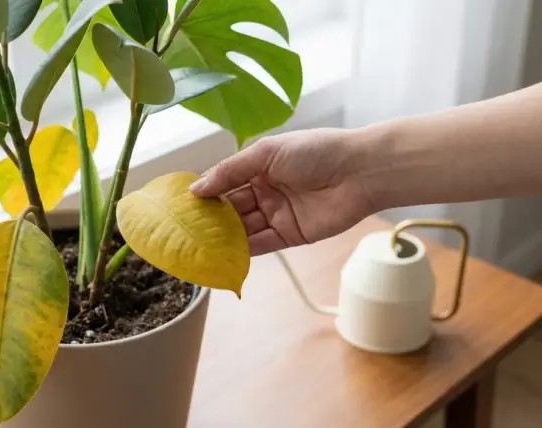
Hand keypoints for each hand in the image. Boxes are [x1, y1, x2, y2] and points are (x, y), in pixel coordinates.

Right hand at [190, 128, 374, 255]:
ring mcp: (277, 214)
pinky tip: (222, 256)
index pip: (224, 183)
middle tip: (184, 232)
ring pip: (243, 229)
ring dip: (223, 238)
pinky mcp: (290, 235)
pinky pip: (262, 244)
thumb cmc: (315, 152)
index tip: (181, 207)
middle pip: (231, 209)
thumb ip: (230, 171)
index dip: (205, 194)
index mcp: (258, 168)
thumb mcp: (266, 153)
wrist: (360, 172)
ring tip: (198, 247)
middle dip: (210, 220)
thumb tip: (196, 189)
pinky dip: (243, 251)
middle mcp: (265, 191)